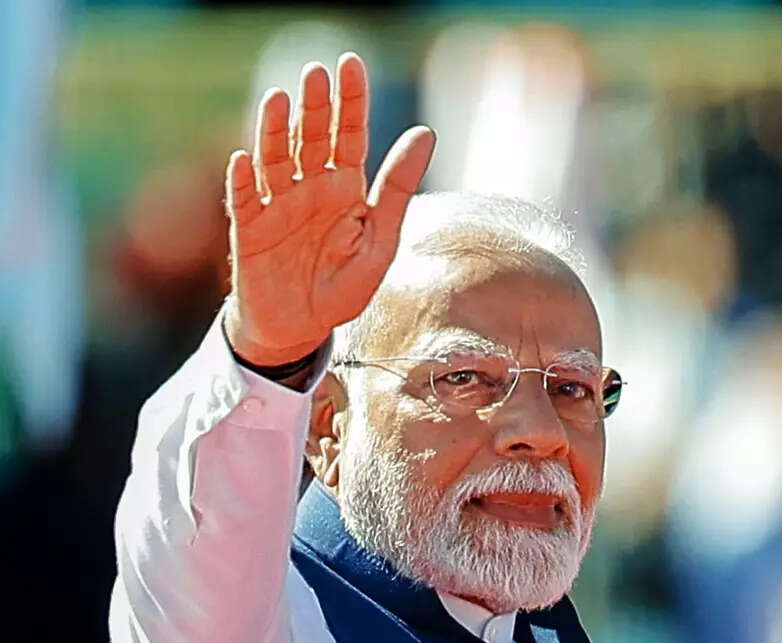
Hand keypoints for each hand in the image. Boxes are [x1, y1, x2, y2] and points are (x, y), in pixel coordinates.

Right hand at [223, 53, 435, 366]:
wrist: (303, 328)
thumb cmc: (343, 285)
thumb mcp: (381, 238)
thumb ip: (397, 187)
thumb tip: (426, 132)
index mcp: (345, 188)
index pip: (350, 135)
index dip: (351, 101)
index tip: (351, 63)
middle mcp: (309, 188)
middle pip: (311, 138)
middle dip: (313, 106)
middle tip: (315, 72)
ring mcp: (276, 205)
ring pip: (275, 159)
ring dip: (273, 130)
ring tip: (277, 99)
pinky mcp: (249, 230)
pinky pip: (244, 201)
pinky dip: (243, 180)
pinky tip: (244, 159)